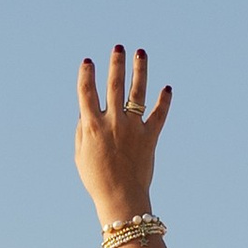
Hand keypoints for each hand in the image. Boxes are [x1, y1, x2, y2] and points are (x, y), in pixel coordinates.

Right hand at [76, 42, 170, 226]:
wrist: (121, 200)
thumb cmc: (97, 179)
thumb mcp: (80, 155)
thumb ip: (81, 130)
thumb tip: (85, 110)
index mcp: (92, 127)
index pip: (86, 94)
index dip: (86, 76)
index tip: (88, 61)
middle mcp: (113, 123)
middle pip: (114, 86)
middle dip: (116, 64)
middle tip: (119, 47)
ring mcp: (132, 129)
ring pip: (137, 93)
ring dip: (140, 70)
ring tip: (141, 53)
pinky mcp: (150, 138)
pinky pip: (159, 115)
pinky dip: (164, 101)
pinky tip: (167, 88)